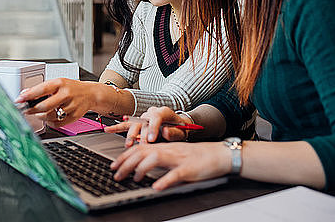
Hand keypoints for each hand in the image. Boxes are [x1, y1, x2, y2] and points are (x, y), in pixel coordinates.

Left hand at [15, 78, 99, 126]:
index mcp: (60, 83)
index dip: (29, 95)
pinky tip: (50, 118)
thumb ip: (42, 89)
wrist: (91, 94)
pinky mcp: (75, 116)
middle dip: (32, 110)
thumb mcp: (58, 83)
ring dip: (41, 116)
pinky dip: (50, 122)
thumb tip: (25, 94)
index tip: (19, 99)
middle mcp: (66, 94)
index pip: (41, 89)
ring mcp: (71, 106)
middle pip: (45, 106)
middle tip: (26, 111)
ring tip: (39, 113)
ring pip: (50, 116)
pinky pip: (57, 123)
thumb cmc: (71, 88)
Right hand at [104, 106, 191, 146]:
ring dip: (131, 134)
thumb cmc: (180, 129)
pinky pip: (127, 124)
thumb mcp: (182, 131)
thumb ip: (175, 132)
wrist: (177, 125)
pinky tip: (108, 129)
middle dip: (142, 134)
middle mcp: (151, 112)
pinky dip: (118, 127)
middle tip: (142, 145)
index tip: (151, 139)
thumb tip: (165, 131)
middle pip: (144, 122)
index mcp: (163, 111)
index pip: (156, 117)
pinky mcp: (138, 123)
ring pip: (134, 124)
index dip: (153, 128)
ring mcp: (143, 117)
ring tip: (128, 144)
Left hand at [110, 142, 230, 190]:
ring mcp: (178, 159)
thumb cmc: (198, 156)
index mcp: (165, 147)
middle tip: (116, 174)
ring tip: (134, 178)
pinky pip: (175, 174)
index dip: (125, 156)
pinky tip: (157, 187)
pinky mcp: (189, 169)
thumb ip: (160, 159)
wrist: (219, 154)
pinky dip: (165, 180)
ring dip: (142, 169)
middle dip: (127, 163)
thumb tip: (142, 166)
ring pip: (156, 159)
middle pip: (143, 152)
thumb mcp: (175, 155)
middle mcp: (169, 150)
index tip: (114, 165)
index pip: (140, 148)